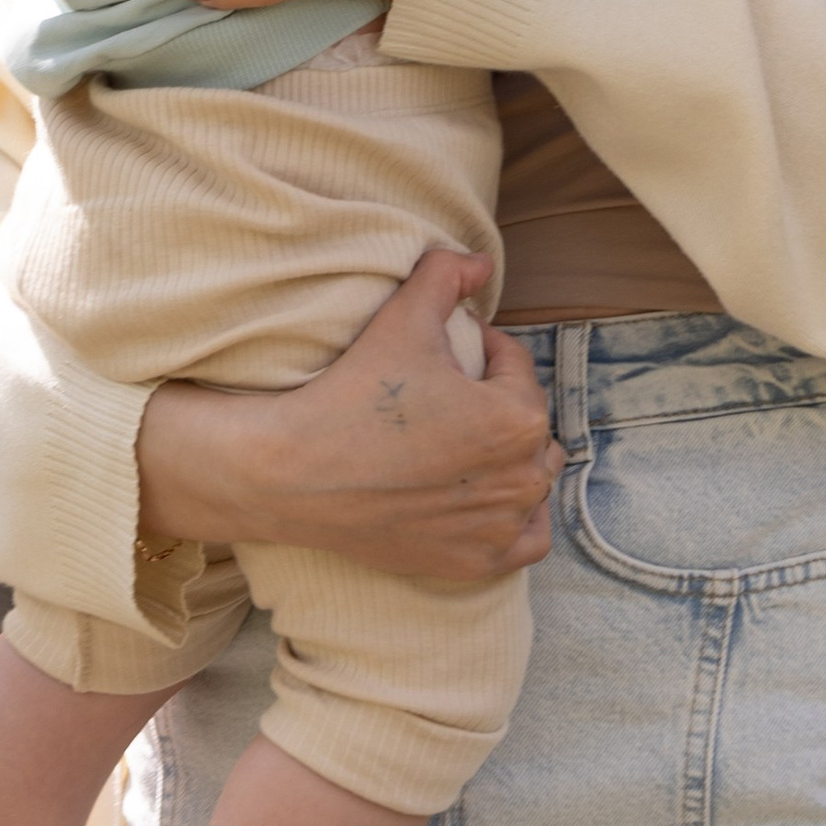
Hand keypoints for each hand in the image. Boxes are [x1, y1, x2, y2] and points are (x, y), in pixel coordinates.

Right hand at [134, 252, 558, 579]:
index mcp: (517, 417)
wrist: (293, 474)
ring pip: (532, 479)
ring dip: (510, 458)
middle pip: (527, 424)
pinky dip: (515, 519)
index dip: (481, 350)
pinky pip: (526, 539)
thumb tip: (482, 261)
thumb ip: (446, 274)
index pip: (516, 367)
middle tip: (446, 398)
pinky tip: (483, 497)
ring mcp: (500, 527)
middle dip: (496, 403)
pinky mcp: (475, 564)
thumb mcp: (402, 318)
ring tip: (464, 443)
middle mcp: (522, 478)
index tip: (443, 353)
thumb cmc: (350, 395)